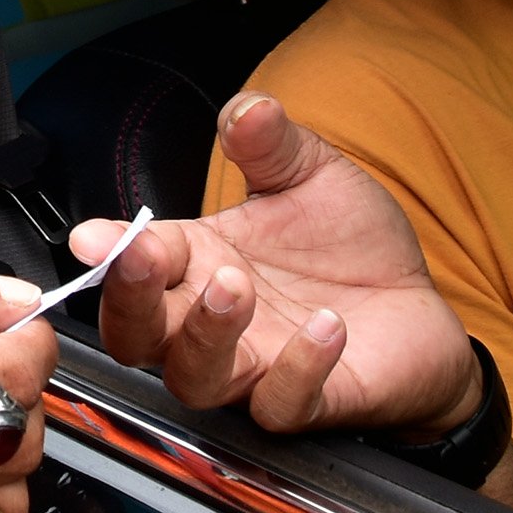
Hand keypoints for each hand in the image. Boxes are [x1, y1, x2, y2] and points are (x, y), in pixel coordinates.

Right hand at [85, 96, 479, 435]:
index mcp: (199, 261)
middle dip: (131, 297)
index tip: (94, 236)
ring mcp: (256, 367)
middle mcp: (213, 322)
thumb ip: (272, 142)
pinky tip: (327, 326)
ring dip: (204, 334)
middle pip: (137, 334)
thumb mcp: (312, 175)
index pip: (137, 261)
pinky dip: (299, 368)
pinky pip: (283, 404)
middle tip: (145, 256)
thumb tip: (247, 109)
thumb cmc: (350, 245)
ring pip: (195, 378)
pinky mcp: (309, 402)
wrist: (419, 302)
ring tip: (234, 286)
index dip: (110, 251)